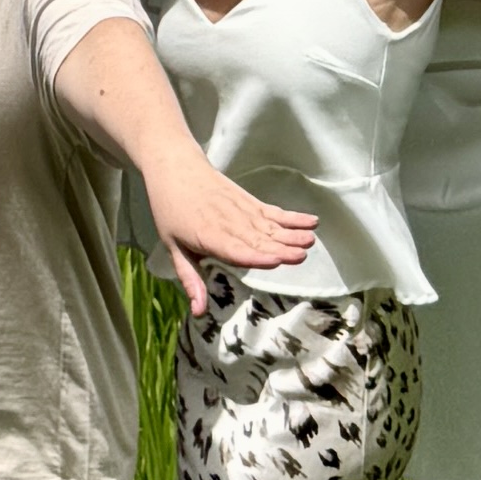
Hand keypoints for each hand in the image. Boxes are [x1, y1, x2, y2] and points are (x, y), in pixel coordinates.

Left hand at [144, 152, 315, 319]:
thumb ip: (190, 279)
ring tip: (310, 240)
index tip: (275, 261)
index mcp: (207, 236)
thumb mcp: (172, 247)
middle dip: (280, 248)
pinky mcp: (249, 201)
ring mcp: (241, 210)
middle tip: (301, 256)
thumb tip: (198, 312)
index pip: (234, 249)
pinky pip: (273, 211)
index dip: (254, 256)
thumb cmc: (170, 211)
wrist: (174, 167)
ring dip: (291, 233)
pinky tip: (310, 221)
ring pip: (269, 225)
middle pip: (257, 238)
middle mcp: (228, 223)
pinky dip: (292, 217)